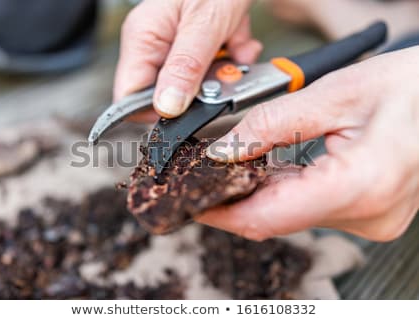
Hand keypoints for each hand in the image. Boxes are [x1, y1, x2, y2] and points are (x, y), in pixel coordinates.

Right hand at [114, 0, 261, 120]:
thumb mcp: (204, 24)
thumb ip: (185, 68)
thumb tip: (167, 108)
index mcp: (143, 38)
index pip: (128, 96)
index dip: (155, 112)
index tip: (186, 111)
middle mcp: (155, 43)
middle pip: (166, 93)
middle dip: (199, 90)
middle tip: (222, 72)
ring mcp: (176, 44)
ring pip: (193, 83)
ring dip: (221, 72)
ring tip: (235, 47)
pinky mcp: (196, 44)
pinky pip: (211, 67)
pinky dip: (231, 58)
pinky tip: (238, 40)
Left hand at [198, 47, 418, 241]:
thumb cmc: (410, 88)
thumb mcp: (334, 94)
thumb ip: (271, 124)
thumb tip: (225, 149)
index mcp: (362, 184)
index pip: (268, 217)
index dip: (222, 214)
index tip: (193, 202)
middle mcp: (368, 214)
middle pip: (275, 220)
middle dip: (234, 200)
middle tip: (205, 178)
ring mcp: (369, 219)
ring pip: (290, 216)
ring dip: (257, 194)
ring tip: (234, 168)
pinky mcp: (366, 214)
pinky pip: (309, 209)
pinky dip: (282, 193)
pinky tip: (267, 172)